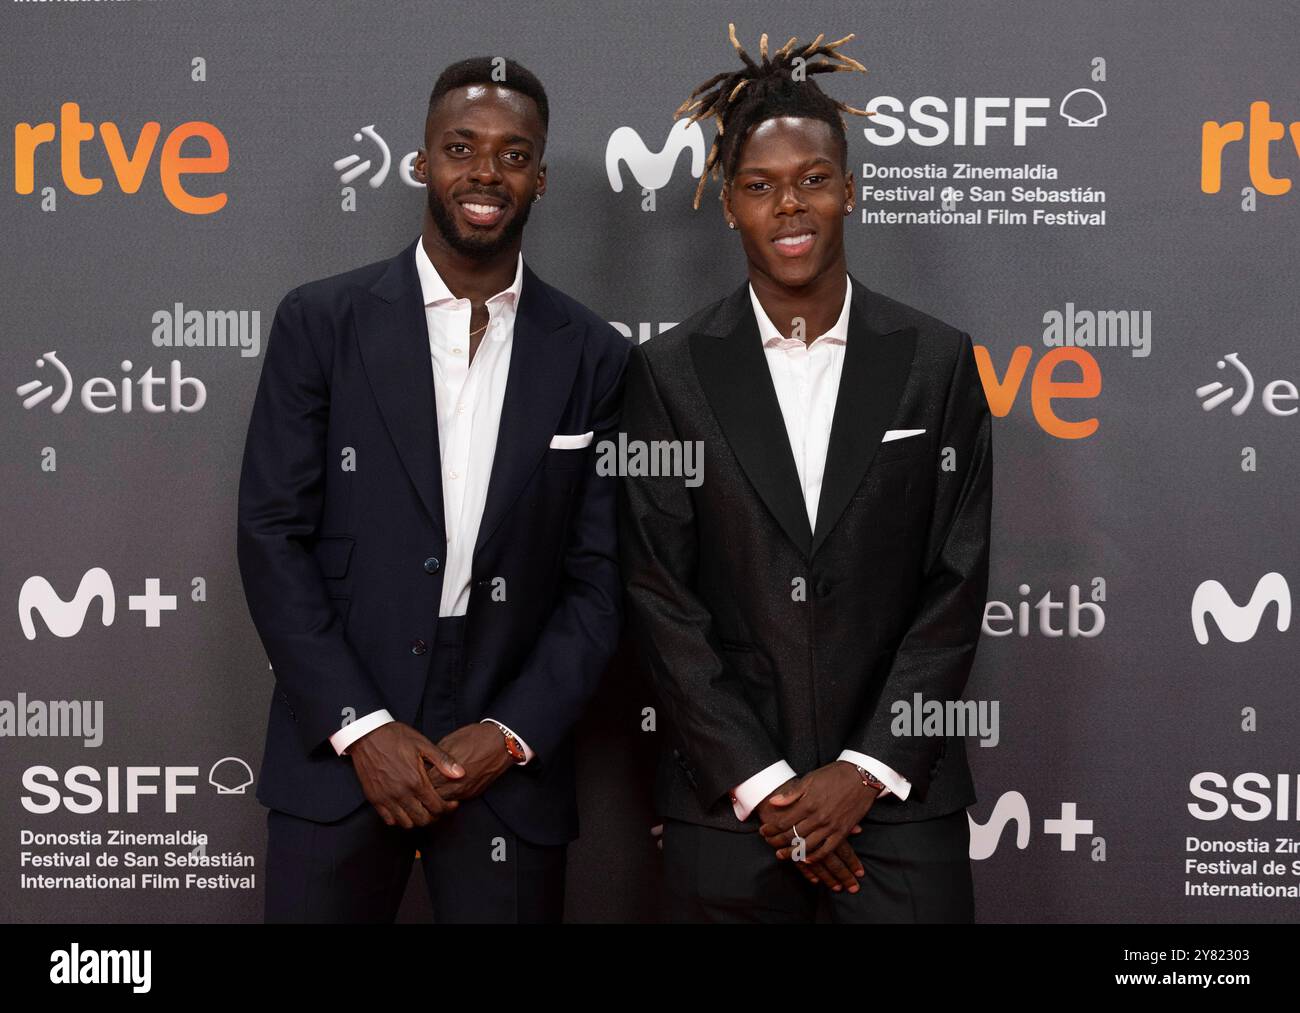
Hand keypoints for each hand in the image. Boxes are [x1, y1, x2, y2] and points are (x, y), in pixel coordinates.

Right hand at [347, 721, 464, 828]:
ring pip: (406, 823)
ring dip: (417, 820)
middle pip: (423, 820)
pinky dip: (399, 819)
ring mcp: (385, 798)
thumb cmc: (397, 737)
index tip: (452, 804)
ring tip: (423, 809)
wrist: (367, 734)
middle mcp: (400, 794)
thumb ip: (443, 761)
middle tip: (439, 808)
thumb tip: (462, 773)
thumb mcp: (423, 744)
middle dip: (435, 816)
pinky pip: (389, 820)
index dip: (448, 808)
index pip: (437, 807)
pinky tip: (406, 808)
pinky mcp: (374, 799)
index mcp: (416, 781)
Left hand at [425, 722, 515, 802]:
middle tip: (417, 783)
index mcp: (446, 771)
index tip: (412, 773)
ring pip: (443, 801)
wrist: (501, 743)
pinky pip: (455, 799)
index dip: (416, 777)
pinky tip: (444, 788)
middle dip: (423, 790)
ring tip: (430, 787)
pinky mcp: (473, 793)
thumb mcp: (449, 742)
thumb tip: (425, 764)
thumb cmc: (475, 738)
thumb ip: (435, 757)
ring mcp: (465, 791)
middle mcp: (455, 785)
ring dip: (436, 796)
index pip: (423, 782)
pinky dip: (448, 796)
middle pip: (431, 795)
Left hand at [755, 777, 865, 892]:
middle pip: (793, 835)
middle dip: (778, 841)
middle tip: (769, 844)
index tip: (763, 831)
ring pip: (808, 845)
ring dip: (793, 852)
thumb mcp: (810, 779)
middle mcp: (818, 817)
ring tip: (782, 854)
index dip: (771, 828)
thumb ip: (792, 794)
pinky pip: (827, 849)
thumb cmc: (833, 775)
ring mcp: (831, 826)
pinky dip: (816, 856)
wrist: (861, 776)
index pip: (784, 821)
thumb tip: (773, 802)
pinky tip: (807, 859)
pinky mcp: (843, 831)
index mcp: (808, 803)